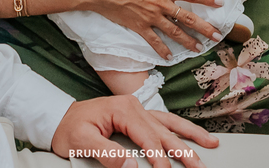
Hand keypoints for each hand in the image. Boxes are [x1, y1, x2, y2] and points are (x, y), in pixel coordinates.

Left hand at [52, 96, 217, 167]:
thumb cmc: (68, 128)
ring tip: (210, 143)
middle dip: (185, 150)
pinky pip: (163, 121)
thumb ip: (107, 154)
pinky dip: (178, 128)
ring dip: (190, 135)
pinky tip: (190, 134)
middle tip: (200, 165)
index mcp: (123, 110)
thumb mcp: (81, 143)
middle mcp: (133, 106)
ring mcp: (137, 109)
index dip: (159, 158)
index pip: (148, 138)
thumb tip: (131, 166)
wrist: (58, 117)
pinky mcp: (136, 115)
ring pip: (169, 123)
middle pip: (164, 131)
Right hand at [85, 0, 222, 58]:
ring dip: (188, 41)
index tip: (220, 3)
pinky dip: (162, 49)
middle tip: (216, 35)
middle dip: (204, 27)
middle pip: (187, 16)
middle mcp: (160, 3)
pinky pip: (154, 40)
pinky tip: (169, 57)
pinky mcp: (139, 26)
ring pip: (174, 31)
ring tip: (199, 48)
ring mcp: (150, 16)